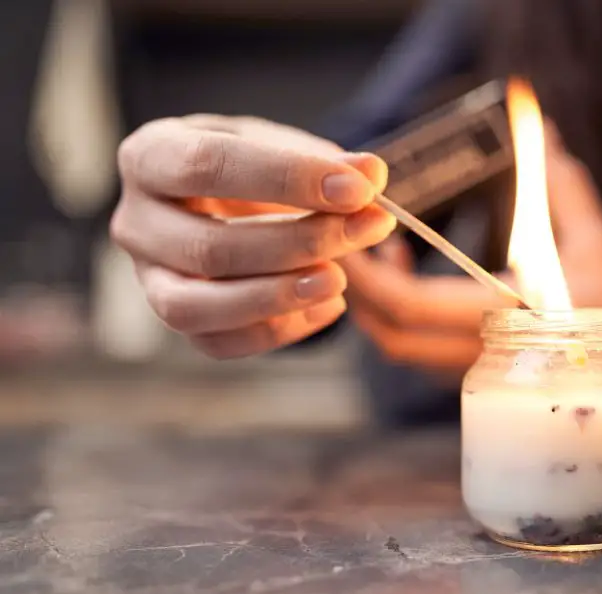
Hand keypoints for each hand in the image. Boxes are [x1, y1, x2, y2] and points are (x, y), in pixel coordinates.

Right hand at [111, 115, 396, 357]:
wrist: (229, 203)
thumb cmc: (253, 169)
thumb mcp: (285, 148)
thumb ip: (326, 161)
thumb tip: (371, 174)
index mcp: (150, 156)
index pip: (206, 165)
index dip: (286, 177)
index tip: (356, 187)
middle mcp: (135, 222)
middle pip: (207, 247)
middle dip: (299, 243)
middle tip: (369, 229)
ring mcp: (148, 279)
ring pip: (195, 308)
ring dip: (276, 299)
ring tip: (339, 280)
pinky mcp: (179, 322)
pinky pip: (219, 342)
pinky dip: (280, 330)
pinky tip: (329, 305)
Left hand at [343, 124, 601, 381]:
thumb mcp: (595, 241)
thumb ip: (561, 186)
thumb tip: (542, 131)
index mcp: (503, 322)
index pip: (408, 308)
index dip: (368, 274)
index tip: (350, 231)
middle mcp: (482, 356)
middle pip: (391, 338)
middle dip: (359, 293)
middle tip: (349, 241)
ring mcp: (482, 373)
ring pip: (404, 351)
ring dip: (380, 307)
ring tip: (383, 253)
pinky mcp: (487, 374)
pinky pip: (423, 354)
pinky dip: (404, 319)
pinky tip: (415, 277)